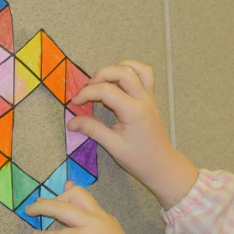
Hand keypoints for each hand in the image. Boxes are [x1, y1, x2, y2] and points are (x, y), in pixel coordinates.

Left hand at [26, 182, 157, 233]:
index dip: (73, 191)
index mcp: (107, 220)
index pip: (87, 200)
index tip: (65, 186)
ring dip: (43, 207)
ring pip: (61, 207)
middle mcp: (99, 218)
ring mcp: (89, 227)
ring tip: (30, 211)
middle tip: (42, 203)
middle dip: (57, 197)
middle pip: (75, 195)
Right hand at [67, 60, 197, 207]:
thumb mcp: (113, 146)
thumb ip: (92, 130)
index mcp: (133, 111)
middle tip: (88, 89)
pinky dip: (130, 71)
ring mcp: (149, 97)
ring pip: (136, 68)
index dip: (86, 93)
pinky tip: (118, 82)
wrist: (161, 165)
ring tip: (103, 82)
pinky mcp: (150, 99)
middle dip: (101, 75)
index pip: (106, 90)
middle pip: (122, 71)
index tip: (75, 103)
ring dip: (117, 69)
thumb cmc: (139, 159)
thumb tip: (72, 122)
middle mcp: (143, 99)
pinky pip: (144, 75)